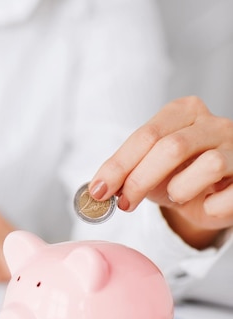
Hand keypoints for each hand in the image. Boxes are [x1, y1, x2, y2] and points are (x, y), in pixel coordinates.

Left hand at [89, 97, 232, 248]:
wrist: (218, 195)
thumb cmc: (182, 176)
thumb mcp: (151, 168)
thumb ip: (128, 171)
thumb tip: (98, 189)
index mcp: (185, 112)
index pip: (146, 134)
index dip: (119, 164)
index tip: (98, 190)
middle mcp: (214, 123)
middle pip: (171, 147)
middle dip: (140, 179)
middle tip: (124, 203)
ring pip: (210, 164)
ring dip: (182, 189)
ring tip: (178, 196)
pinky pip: (229, 196)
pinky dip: (211, 206)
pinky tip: (206, 204)